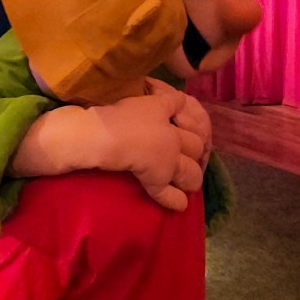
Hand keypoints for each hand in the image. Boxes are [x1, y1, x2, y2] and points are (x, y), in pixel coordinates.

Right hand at [9, 92, 208, 210]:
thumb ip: (155, 96)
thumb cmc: (113, 113)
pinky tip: (180, 206)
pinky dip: (175, 201)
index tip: (184, 120)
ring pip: (191, 172)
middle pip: (196, 144)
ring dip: (192, 180)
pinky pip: (170, 195)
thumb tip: (168, 94)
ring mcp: (166, 161)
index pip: (182, 106)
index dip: (187, 112)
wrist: (102, 136)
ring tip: (189, 185)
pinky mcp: (156, 180)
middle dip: (198, 152)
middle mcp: (171, 136)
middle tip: (192, 158)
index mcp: (162, 110)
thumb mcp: (136, 97)